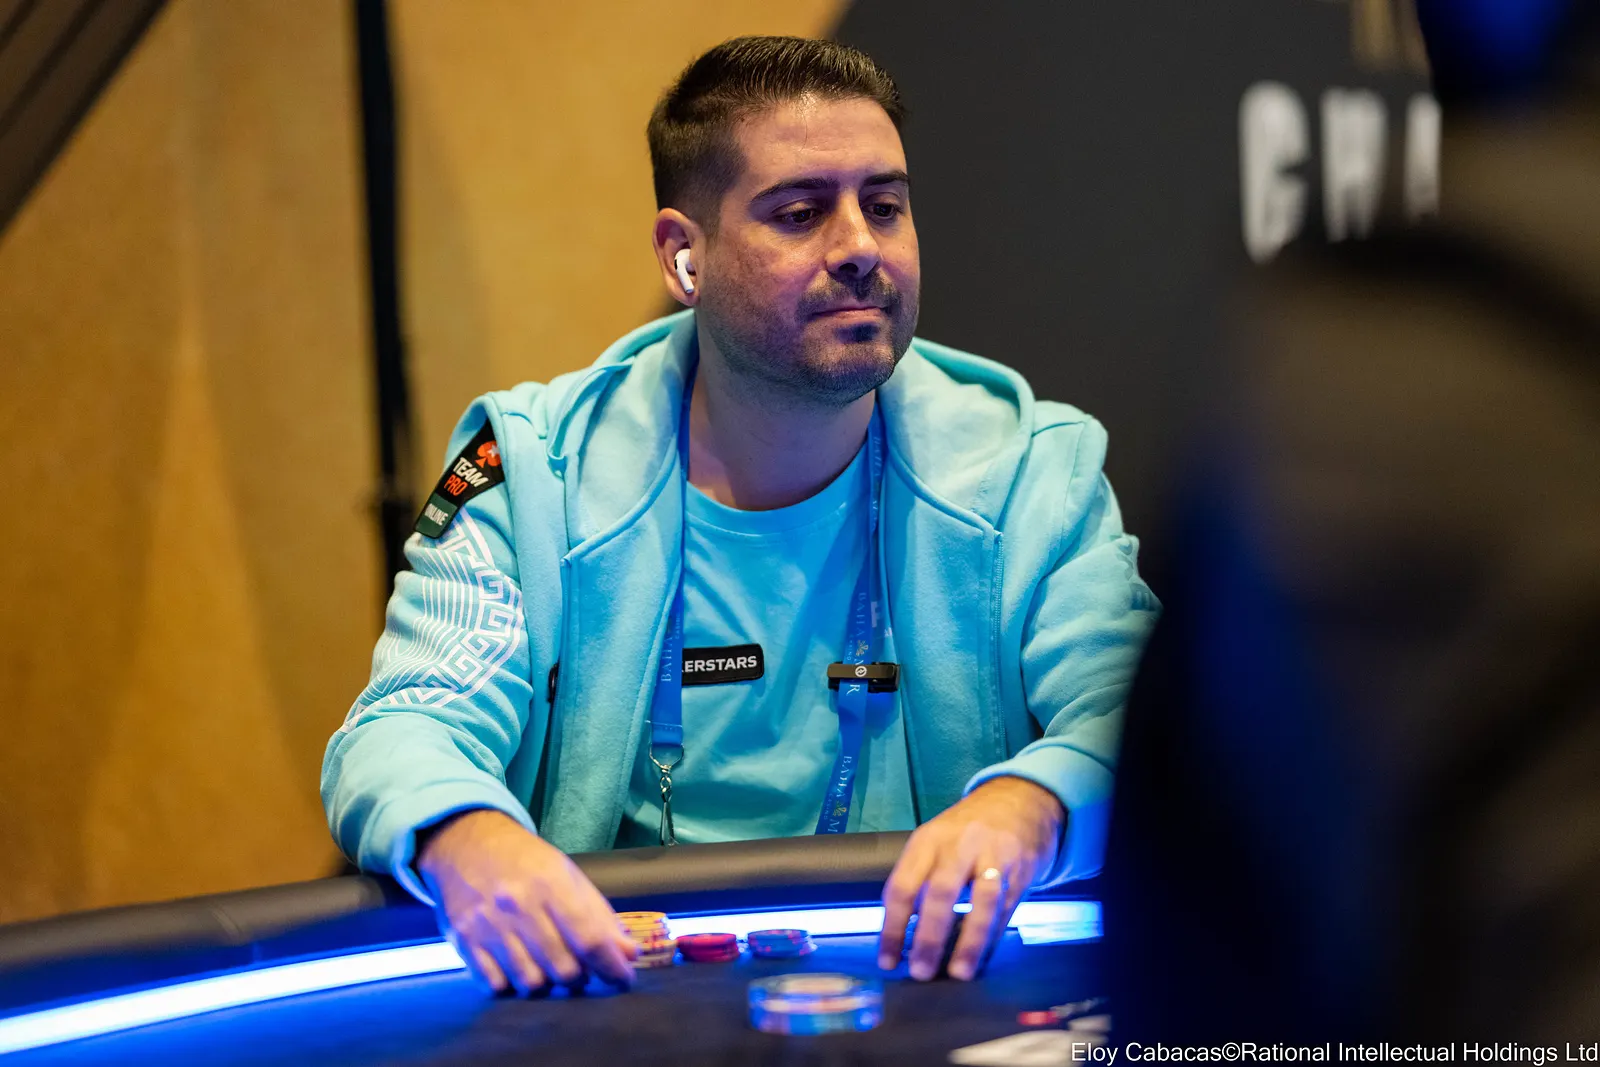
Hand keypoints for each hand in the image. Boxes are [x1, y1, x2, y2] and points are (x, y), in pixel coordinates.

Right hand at [417, 809, 637, 994]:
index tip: (623, 978)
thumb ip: (600, 915)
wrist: (467, 842)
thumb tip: (629, 954)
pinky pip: (495, 985)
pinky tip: (519, 968)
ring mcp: (488, 925)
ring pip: (530, 982)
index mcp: (551, 884)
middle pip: (563, 968)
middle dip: (580, 977)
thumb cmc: (526, 861)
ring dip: (548, 984)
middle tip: (581, 969)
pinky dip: (513, 985)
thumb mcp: (568, 875)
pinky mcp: (463, 940)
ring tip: (550, 969)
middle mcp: (518, 905)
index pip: (589, 939)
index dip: (611, 966)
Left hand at [877, 776, 1064, 981]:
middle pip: (940, 893)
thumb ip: (918, 879)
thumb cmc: (966, 830)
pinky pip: (1006, 907)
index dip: (892, 927)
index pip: (902, 886)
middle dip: (929, 937)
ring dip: (969, 942)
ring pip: (982, 902)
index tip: (888, 960)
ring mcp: (994, 855)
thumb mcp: (934, 841)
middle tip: (920, 972)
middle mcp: (959, 845)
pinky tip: (984, 956)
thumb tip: (901, 933)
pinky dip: (994, 935)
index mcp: (928, 841)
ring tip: (959, 972)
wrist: (1019, 799)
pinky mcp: (1022, 868)